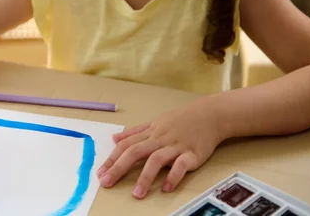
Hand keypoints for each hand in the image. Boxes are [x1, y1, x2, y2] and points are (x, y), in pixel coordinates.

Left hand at [97, 100, 223, 198]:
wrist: (209, 115)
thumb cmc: (181, 120)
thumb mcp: (155, 122)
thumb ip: (135, 132)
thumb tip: (114, 138)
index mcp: (150, 133)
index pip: (126, 145)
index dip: (112, 158)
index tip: (100, 173)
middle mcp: (159, 139)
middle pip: (135, 151)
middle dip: (119, 167)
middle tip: (107, 183)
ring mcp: (176, 146)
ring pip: (157, 159)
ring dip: (145, 177)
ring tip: (137, 194)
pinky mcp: (192, 154)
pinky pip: (182, 165)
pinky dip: (174, 176)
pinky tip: (166, 188)